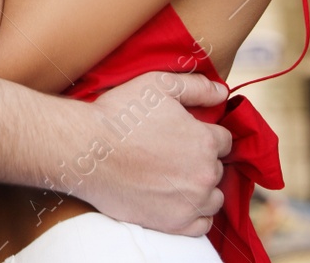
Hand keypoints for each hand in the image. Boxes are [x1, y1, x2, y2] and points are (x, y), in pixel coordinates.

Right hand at [74, 72, 232, 234]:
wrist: (86, 150)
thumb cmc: (119, 114)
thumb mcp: (156, 85)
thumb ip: (195, 86)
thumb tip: (221, 92)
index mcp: (204, 141)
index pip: (223, 140)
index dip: (204, 134)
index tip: (184, 134)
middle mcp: (204, 174)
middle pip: (217, 168)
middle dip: (201, 160)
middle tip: (173, 154)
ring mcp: (191, 202)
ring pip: (213, 197)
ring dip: (201, 188)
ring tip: (175, 178)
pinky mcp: (174, 223)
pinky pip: (201, 224)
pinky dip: (195, 214)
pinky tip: (177, 201)